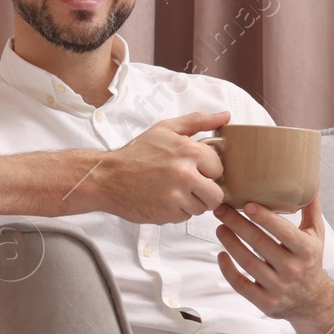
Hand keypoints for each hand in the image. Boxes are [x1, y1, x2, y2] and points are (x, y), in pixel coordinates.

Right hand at [92, 110, 229, 223]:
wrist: (108, 177)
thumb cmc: (137, 153)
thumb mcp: (166, 129)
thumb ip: (198, 121)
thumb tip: (225, 116)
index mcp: (188, 150)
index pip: (219, 168)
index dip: (208, 170)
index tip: (196, 169)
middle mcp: (184, 174)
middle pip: (216, 194)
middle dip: (206, 191)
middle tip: (190, 185)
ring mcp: (176, 196)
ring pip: (202, 208)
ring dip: (191, 202)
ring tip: (173, 191)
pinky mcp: (166, 214)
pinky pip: (185, 217)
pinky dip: (176, 211)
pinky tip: (163, 199)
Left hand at [210, 192, 333, 324]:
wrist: (313, 302)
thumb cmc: (310, 261)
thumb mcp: (316, 234)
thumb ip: (311, 208)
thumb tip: (311, 179)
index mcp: (305, 250)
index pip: (282, 231)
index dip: (263, 217)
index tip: (245, 204)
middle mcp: (292, 269)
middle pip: (259, 243)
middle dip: (236, 224)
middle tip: (220, 209)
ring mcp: (278, 288)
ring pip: (247, 262)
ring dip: (230, 243)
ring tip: (219, 227)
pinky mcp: (265, 302)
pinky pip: (241, 285)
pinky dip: (228, 270)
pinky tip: (221, 254)